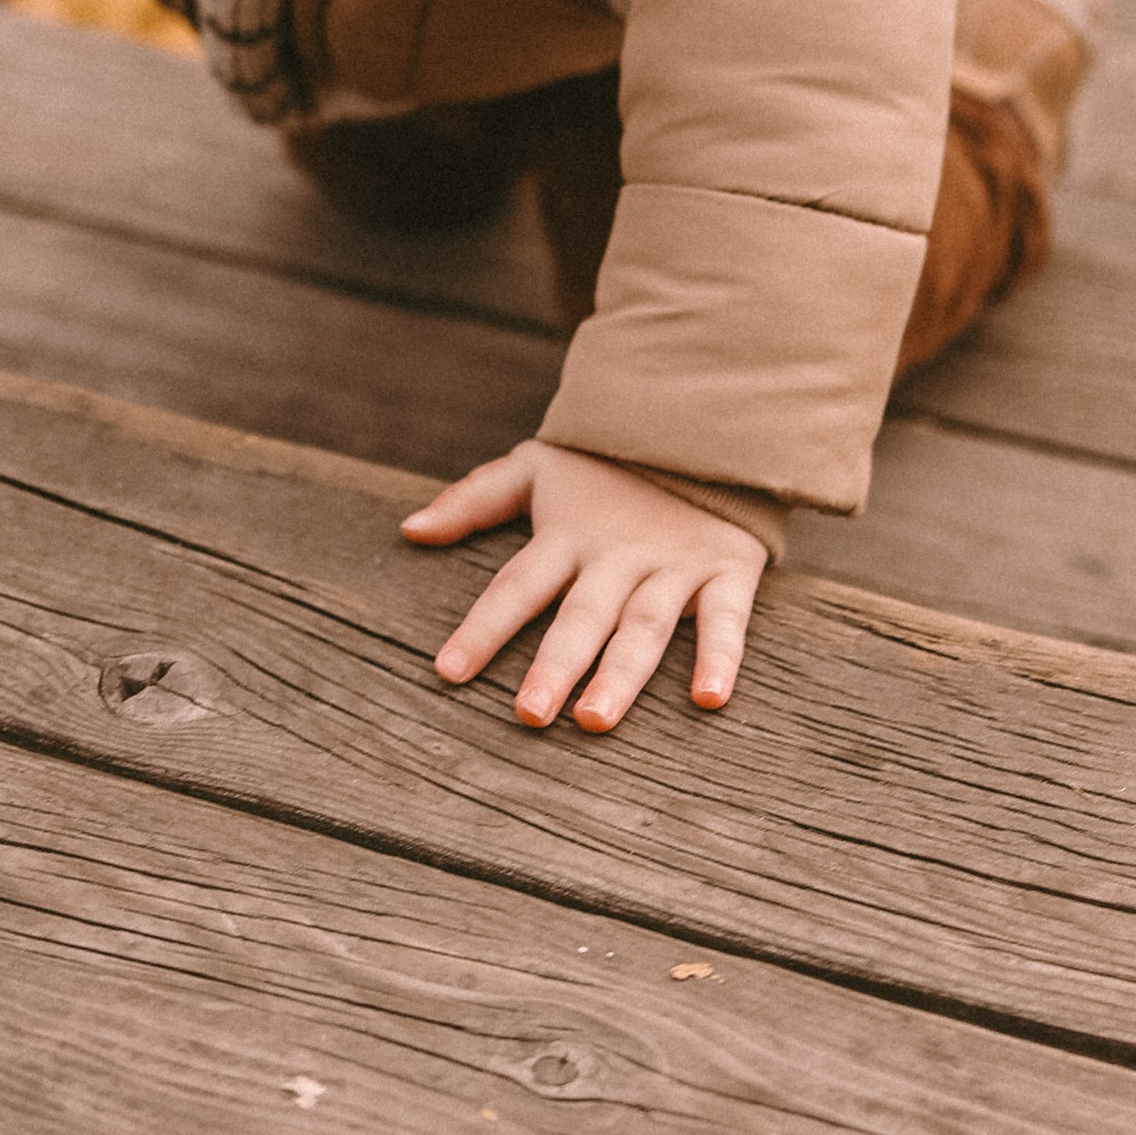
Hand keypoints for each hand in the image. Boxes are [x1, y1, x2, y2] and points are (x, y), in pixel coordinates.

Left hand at [401, 441, 765, 733]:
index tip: (449, 672)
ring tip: (596, 719)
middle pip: (581, 616)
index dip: (483, 628)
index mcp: (567, 536)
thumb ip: (474, 499)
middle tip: (529, 714)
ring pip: (644, 626)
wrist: (702, 415)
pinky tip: (709, 698)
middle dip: (554, 665)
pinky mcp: (726, 569)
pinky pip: (727, 618)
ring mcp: (673, 565)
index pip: (516, 587)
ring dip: (621, 674)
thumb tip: (408, 530)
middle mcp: (616, 556)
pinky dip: (722, 657)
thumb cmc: (608, 459)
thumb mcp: (536, 466)